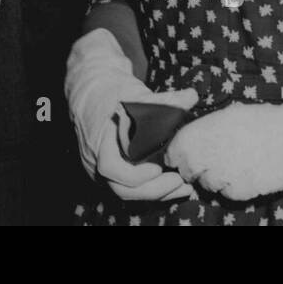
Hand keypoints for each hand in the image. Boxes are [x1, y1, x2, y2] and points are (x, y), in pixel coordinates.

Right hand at [65, 29, 198, 200]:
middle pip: (121, 188)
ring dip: (154, 193)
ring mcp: (99, 168)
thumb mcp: (135, 92)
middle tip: (179, 182)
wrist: (90, 91)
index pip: (111, 168)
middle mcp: (96, 159)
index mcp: (99, 139)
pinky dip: (148, 189)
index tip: (158, 168)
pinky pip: (127, 188)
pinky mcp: (109, 172)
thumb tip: (192, 96)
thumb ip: (164, 98)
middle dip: (153, 190)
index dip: (135, 175)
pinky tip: (170, 186)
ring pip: (126, 192)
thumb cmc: (111, 91)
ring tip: (181, 187)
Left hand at [164, 79, 282, 201]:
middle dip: (195, 168)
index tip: (186, 156)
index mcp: (205, 128)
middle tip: (212, 163)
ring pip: (207, 184)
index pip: (175, 149)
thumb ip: (206, 129)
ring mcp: (225, 172)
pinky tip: (250, 173)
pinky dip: (235, 188)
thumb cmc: (268, 121)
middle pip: (187, 169)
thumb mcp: (231, 115)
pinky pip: (228, 194)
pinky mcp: (242, 190)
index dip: (179, 154)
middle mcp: (210, 150)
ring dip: (216, 179)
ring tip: (238, 164)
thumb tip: (187, 142)